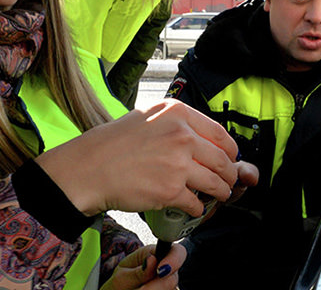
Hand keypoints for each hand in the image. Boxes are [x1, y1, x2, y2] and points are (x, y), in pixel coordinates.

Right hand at [36, 99, 239, 216]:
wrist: (90, 167)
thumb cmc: (113, 143)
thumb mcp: (147, 116)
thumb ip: (176, 123)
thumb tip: (201, 139)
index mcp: (178, 113)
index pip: (219, 133)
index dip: (230, 150)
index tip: (230, 158)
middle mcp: (182, 135)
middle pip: (222, 160)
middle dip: (229, 174)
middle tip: (228, 180)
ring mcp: (178, 164)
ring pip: (216, 183)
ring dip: (220, 192)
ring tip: (219, 194)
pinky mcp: (171, 191)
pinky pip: (196, 202)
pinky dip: (197, 207)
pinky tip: (193, 206)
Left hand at [100, 244, 185, 289]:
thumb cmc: (119, 284)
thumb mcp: (122, 276)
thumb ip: (138, 271)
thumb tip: (152, 259)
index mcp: (154, 254)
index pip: (176, 251)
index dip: (173, 259)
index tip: (160, 270)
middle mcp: (165, 267)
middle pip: (173, 276)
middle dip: (157, 285)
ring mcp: (168, 283)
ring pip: (171, 289)